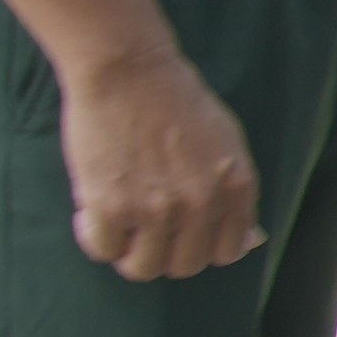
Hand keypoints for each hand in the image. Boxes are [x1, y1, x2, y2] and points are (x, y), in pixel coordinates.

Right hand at [58, 41, 264, 281]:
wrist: (128, 69)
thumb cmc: (174, 100)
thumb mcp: (225, 143)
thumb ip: (233, 191)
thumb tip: (245, 240)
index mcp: (236, 188)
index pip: (225, 253)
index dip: (199, 246)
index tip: (180, 233)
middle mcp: (202, 204)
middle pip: (184, 266)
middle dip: (163, 252)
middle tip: (143, 227)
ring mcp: (157, 209)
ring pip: (143, 268)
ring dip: (128, 251)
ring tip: (117, 221)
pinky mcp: (112, 206)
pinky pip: (104, 250)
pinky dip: (95, 237)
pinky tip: (91, 212)